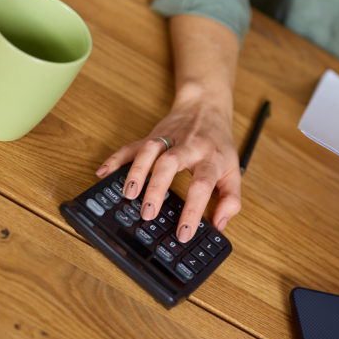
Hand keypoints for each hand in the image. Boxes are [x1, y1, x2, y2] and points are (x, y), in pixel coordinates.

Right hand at [96, 92, 240, 243]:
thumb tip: (219, 226)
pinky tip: (104, 172)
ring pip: (150, 150)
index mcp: (211, 159)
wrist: (206, 106)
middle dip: (157, 187)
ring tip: (128, 195)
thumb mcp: (234, 171)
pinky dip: (116, 158)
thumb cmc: (219, 145)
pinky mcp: (152, 135)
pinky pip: (132, 145)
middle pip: (172, 162)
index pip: (202, 185)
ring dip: (137, 171)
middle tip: (148, 214)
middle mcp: (189, 147)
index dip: (193, 210)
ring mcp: (169, 139)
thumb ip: (230, 200)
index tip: (183, 233)